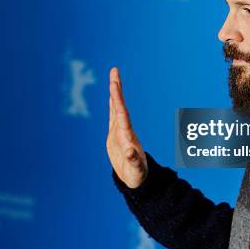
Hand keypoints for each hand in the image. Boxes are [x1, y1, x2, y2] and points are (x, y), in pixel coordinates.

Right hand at [106, 67, 147, 187]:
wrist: (136, 177)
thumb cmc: (137, 174)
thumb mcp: (135, 169)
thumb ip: (133, 161)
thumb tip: (131, 151)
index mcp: (127, 136)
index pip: (122, 114)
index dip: (117, 100)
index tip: (115, 86)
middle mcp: (124, 129)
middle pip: (119, 105)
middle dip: (117, 89)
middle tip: (114, 71)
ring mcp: (120, 129)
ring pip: (116, 106)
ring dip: (115, 91)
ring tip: (114, 75)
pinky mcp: (116, 132)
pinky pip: (113, 113)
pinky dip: (112, 102)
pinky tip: (113, 92)